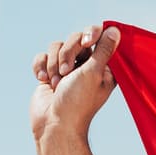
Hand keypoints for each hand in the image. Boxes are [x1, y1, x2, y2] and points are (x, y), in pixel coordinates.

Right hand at [30, 24, 120, 143]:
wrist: (55, 124)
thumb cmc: (78, 101)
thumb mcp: (93, 73)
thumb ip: (103, 50)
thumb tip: (115, 30)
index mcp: (103, 66)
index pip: (98, 36)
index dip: (91, 34)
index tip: (88, 42)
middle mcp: (86, 66)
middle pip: (75, 39)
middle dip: (67, 53)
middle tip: (67, 72)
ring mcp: (66, 69)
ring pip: (56, 46)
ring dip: (53, 64)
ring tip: (56, 83)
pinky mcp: (49, 73)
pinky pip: (41, 56)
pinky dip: (40, 67)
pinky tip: (43, 81)